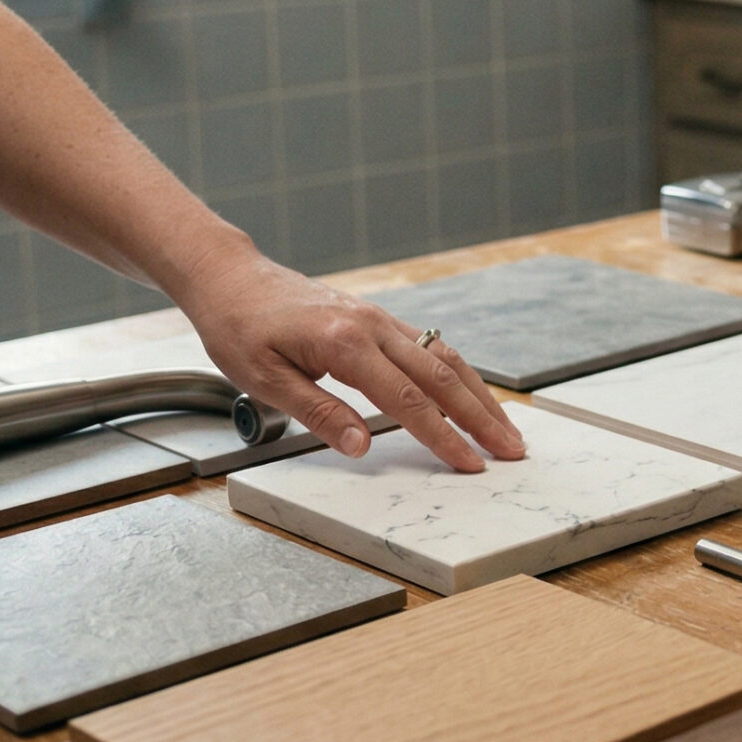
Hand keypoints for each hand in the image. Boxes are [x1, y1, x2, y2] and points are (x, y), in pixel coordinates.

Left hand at [172, 251, 525, 472]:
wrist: (230, 278)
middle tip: (511, 450)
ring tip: (505, 427)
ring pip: (444, 357)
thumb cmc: (239, 328)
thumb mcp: (265, 380)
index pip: (408, 399)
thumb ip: (319, 413)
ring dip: (479, 394)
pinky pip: (429, 346)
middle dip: (481, 417)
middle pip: (442, 376)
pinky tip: (471, 393)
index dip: (442, 436)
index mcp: (345, 344)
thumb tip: (361, 445)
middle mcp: (372, 326)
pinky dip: (458, 373)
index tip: (469, 463)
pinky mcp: (378, 318)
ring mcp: (379, 319)